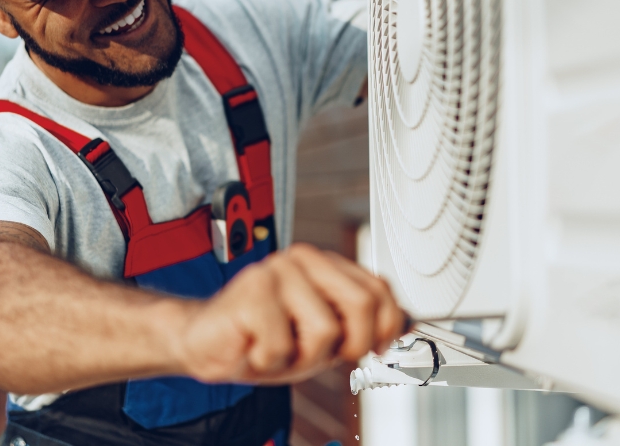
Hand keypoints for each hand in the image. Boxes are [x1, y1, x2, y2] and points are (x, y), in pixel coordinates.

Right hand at [171, 244, 403, 384]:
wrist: (208, 344)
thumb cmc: (265, 339)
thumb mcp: (324, 336)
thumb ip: (362, 323)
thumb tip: (411, 323)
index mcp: (325, 264)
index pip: (379, 290)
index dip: (385, 328)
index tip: (370, 348)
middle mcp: (303, 258)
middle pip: (362, 303)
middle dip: (348, 344)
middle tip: (318, 354)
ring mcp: (276, 270)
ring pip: (324, 330)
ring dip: (302, 357)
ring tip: (278, 346)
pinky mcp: (252, 291)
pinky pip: (284, 346)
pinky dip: (271, 361)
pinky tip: (255, 346)